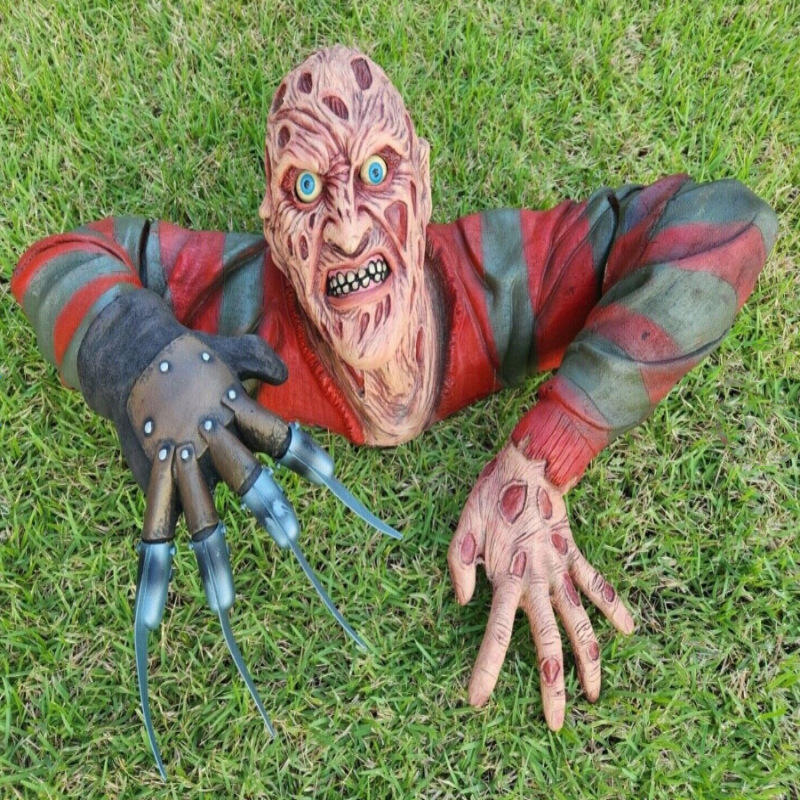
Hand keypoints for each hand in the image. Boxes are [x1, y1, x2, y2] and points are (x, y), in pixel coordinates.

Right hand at [124, 331, 398, 777]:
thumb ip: (261, 360)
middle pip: (242, 474)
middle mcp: (207, 436)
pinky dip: (154, 561)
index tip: (328, 476)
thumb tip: (286, 375)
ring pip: (196, 513)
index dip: (301, 454)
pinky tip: (152, 604)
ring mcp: (177, 458)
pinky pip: (153, 522)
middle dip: (265, 504)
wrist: (127, 352)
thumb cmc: (190, 355)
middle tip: (290, 536)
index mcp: (231, 406)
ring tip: (223, 599)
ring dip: (211, 555)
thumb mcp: (229, 348)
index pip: (275, 435)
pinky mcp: (151, 473)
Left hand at [447, 441, 634, 729]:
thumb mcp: (464, 527)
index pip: (497, 633)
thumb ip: (460, 566)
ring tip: (594, 696)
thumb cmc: (491, 496)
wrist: (527, 464)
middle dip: (551, 685)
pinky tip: (628, 629)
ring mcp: (560, 568)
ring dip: (589, 660)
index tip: (478, 701)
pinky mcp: (573, 554)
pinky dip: (612, 604)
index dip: (488, 668)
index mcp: (506, 576)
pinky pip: (596, 583)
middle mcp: (537, 579)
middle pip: (549, 641)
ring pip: (580, 623)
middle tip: (554, 725)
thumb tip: (464, 603)